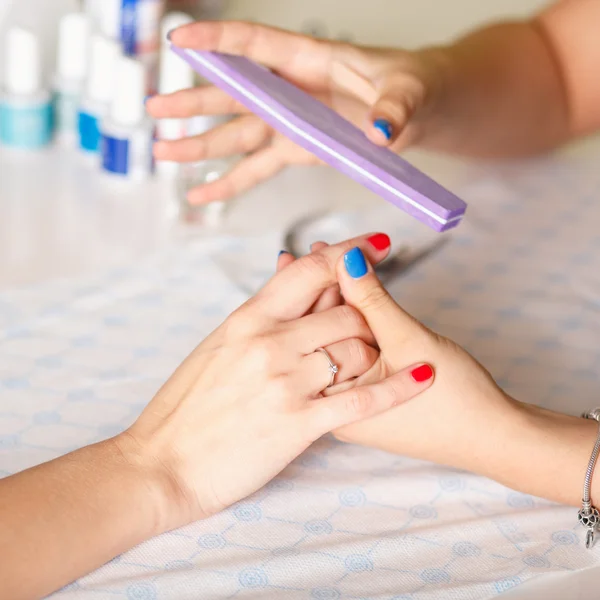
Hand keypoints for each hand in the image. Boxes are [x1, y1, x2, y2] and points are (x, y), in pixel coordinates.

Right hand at [119, 235, 433, 529]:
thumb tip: (284, 279)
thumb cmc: (184, 407)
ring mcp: (285, 381)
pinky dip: (400, 387)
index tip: (374, 244)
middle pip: (344, 310)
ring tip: (371, 363)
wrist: (160, 464)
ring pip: (357, 349)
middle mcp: (269, 342)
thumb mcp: (215, 348)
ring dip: (372, 354)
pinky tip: (424, 377)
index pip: (309, 270)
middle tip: (371, 324)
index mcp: (247, 318)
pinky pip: (363, 399)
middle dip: (364, 315)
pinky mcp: (299, 423)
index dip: (348, 252)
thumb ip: (256, 318)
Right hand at [146, 21, 444, 203]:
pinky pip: (257, 167)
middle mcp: (290, 91)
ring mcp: (290, 122)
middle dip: (193, 102)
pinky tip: (203, 193)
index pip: (256, 45)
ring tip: (163, 152)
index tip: (179, 38)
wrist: (417, 110)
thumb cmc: (412, 86)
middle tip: (154, 108)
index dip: (218, 41)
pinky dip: (230, 182)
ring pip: (236, 133)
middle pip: (234, 95)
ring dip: (200, 144)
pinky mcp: (296, 149)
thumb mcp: (409, 91)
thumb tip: (380, 130)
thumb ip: (394, 107)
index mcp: (310, 61)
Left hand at [278, 242, 517, 478]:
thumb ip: (372, 299)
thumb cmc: (456, 397)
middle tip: (318, 250)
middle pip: (323, 336)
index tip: (318, 250)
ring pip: (339, 344)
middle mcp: (332, 405)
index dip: (321, 285)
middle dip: (324, 291)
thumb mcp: (409, 340)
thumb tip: (346, 259)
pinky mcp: (368, 397)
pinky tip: (352, 299)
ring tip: (332, 267)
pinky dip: (355, 325)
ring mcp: (349, 403)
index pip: (317, 331)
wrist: (493, 437)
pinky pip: (353, 355)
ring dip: (339, 305)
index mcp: (332, 400)